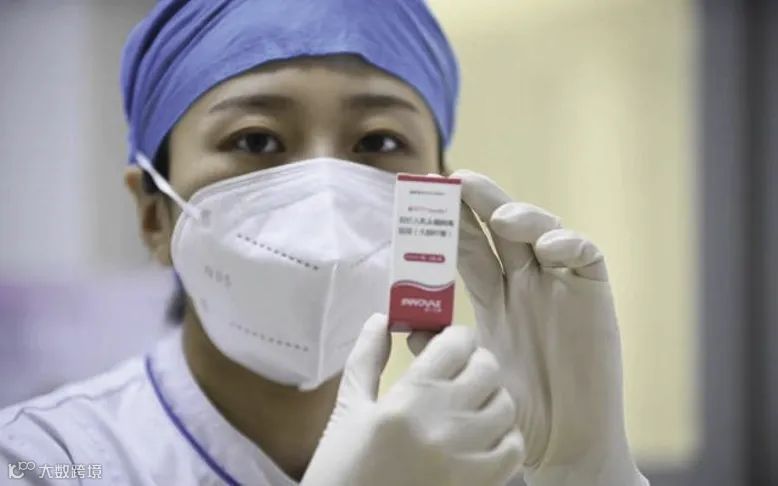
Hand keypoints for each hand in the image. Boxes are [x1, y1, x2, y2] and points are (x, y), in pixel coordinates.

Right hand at [302, 313, 523, 485]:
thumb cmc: (341, 467)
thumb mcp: (348, 409)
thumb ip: (365, 359)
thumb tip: (380, 320)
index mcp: (410, 397)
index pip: (456, 344)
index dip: (453, 336)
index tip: (441, 344)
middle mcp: (445, 422)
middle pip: (488, 368)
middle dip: (472, 362)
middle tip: (454, 371)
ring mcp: (467, 457)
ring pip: (505, 405)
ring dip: (488, 398)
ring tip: (466, 405)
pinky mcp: (478, 485)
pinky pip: (513, 448)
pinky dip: (502, 437)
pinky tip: (480, 438)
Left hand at [449, 170, 647, 485]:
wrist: (563, 446)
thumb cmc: (517, 412)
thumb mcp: (469, 373)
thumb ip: (438, 346)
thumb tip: (402, 323)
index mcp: (495, 296)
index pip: (469, 246)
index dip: (450, 223)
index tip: (423, 201)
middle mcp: (526, 283)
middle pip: (502, 228)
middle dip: (481, 202)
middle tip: (458, 182)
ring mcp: (559, 286)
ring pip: (543, 230)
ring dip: (522, 216)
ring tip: (501, 217)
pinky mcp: (592, 295)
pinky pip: (586, 255)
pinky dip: (568, 243)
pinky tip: (548, 247)